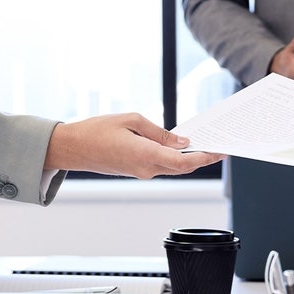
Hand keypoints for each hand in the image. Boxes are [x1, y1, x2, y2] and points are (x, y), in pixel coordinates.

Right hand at [44, 113, 225, 178]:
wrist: (73, 148)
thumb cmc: (98, 130)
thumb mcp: (132, 120)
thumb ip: (160, 133)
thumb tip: (182, 142)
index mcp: (145, 155)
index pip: (183, 162)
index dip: (205, 158)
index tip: (220, 152)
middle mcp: (146, 168)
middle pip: (183, 167)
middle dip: (203, 158)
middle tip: (220, 147)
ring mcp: (141, 172)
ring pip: (173, 167)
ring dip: (190, 158)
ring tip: (206, 144)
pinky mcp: (137, 171)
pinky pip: (162, 166)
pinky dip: (175, 158)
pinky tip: (183, 147)